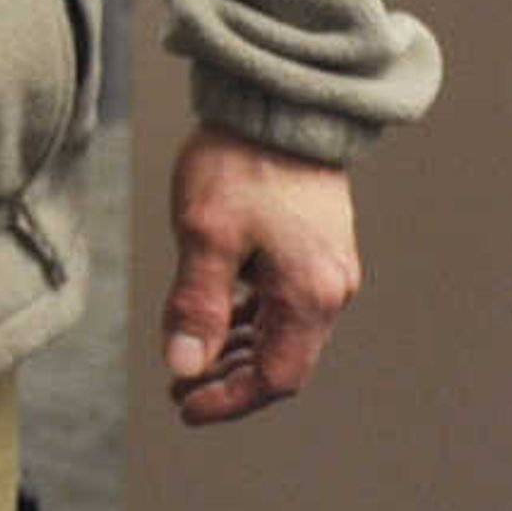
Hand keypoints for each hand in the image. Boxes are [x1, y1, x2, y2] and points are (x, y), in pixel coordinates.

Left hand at [160, 123, 362, 425]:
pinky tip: (218, 318)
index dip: (230, 399)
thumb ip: (196, 305)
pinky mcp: (315, 247)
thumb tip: (184, 365)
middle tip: (181, 388)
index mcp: (310, 294)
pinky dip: (250, 319)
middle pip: (283, 360)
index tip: (185, 406)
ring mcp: (327, 267)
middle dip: (231, 380)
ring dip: (238, 351)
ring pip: (283, 332)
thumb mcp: (205, 235)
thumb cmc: (240, 164)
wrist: (278, 104)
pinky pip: (284, 302)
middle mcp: (330, 288)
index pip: (276, 377)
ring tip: (191, 360)